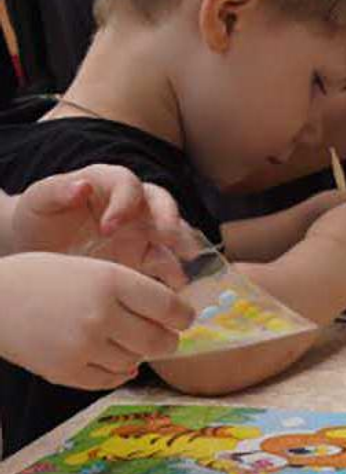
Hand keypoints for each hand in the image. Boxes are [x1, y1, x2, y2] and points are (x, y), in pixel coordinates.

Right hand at [0, 252, 192, 388]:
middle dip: (170, 341)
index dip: (184, 316)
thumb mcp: (92, 268)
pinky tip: (116, 362)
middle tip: (169, 338)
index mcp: (112, 281)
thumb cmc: (43, 277)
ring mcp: (83, 346)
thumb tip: (171, 317)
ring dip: (139, 355)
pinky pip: (109, 380)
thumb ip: (129, 290)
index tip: (185, 318)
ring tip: (129, 344)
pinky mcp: (65, 371)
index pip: (169, 307)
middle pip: (159, 340)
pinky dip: (119, 372)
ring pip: (135, 361)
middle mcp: (101, 315)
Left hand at [5, 168, 191, 288]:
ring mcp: (141, 231)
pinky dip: (172, 276)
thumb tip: (83, 187)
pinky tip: (172, 291)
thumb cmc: (39, 215)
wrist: (35, 246)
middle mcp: (134, 203)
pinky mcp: (142, 258)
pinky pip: (164, 264)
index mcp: (110, 182)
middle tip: (169, 237)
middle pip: (161, 203)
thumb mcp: (40, 199)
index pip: (128, 184)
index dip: (124, 202)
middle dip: (169, 218)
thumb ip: (59, 191)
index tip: (107, 228)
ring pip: (171, 233)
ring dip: (181, 247)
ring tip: (181, 268)